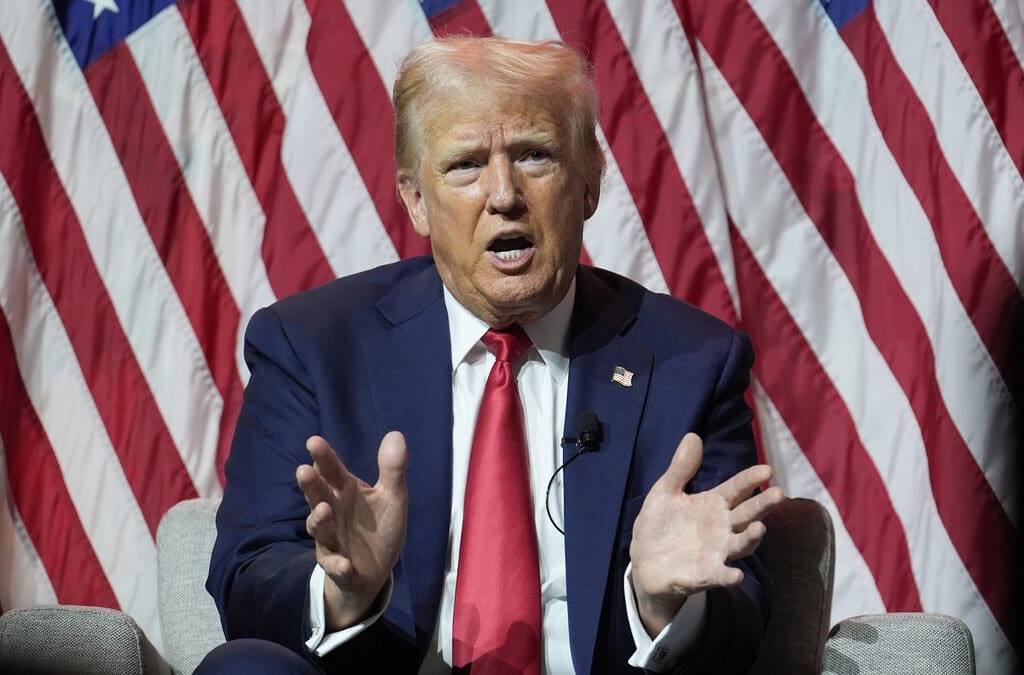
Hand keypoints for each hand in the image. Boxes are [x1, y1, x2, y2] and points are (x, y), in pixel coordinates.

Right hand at [296, 432, 408, 629]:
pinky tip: (345, 564)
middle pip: (318, 496)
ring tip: (323, 510)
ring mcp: (331, 539)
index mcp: (345, 491)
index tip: (314, 441)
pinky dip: (338, 564)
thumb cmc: (379, 527)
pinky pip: (335, 565)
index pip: (332, 470)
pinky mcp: (337, 566)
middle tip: (303, 471)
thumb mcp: (393, 497)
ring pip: (320, 529)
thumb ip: (392, 469)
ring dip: (320, 521)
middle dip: (311, 485)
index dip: (323, 457)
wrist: (375, 570)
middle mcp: (332, 512)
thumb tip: (396, 434)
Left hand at [629, 433, 784, 634]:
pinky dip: (728, 575)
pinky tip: (736, 575)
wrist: (644, 561)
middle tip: (778, 493)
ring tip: (759, 528)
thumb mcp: (666, 491)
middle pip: (747, 514)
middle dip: (762, 504)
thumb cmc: (659, 523)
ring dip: (751, 538)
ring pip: (741, 544)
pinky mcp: (705, 574)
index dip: (751, 479)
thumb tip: (693, 435)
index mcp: (713, 504)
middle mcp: (722, 527)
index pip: (737, 488)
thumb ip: (681, 468)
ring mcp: (717, 551)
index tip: (767, 469)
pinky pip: (720, 575)